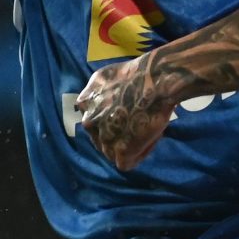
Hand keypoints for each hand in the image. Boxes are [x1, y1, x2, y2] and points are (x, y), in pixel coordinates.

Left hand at [75, 57, 180, 171]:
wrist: (154, 81)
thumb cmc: (138, 75)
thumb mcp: (108, 77)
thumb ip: (102, 93)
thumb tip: (110, 101)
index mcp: (85, 102)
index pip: (92, 121)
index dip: (109, 122)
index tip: (124, 120)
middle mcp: (89, 120)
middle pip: (99, 138)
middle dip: (115, 136)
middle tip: (135, 131)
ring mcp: (104, 137)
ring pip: (110, 153)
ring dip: (126, 148)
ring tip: (144, 138)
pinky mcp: (121, 150)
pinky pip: (125, 163)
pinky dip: (137, 156)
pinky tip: (148, 145)